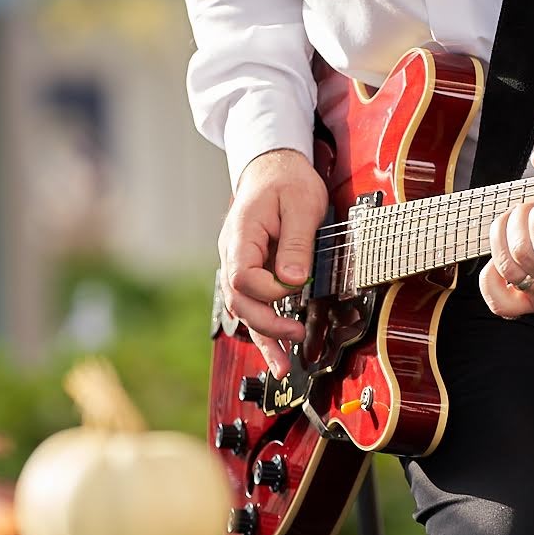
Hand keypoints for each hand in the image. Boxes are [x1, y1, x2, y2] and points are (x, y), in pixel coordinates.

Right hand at [219, 148, 327, 376]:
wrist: (274, 167)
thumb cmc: (288, 181)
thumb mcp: (301, 205)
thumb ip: (296, 243)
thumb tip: (293, 281)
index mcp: (241, 235)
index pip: (243, 277)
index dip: (268, 291)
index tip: (295, 288)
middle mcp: (232, 253)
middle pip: (238, 300)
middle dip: (266, 326)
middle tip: (296, 339)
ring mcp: (238, 263)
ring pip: (242, 308)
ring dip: (262, 337)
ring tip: (282, 367)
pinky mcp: (250, 270)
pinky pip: (251, 303)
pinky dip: (263, 327)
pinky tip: (275, 350)